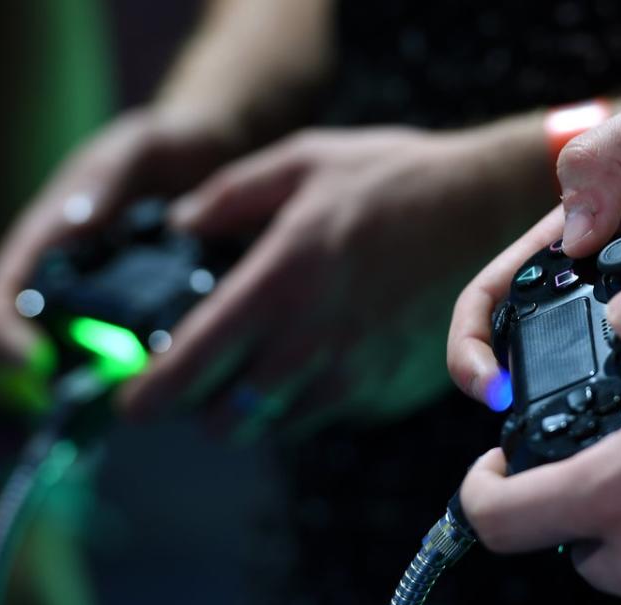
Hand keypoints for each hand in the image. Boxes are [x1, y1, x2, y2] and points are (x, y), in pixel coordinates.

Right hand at [0, 109, 236, 366]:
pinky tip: (195, 367)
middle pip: (47, 343)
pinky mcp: (159, 310)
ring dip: (117, 378)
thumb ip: (107, 180)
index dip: (3, 336)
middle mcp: (74, 277)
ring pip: (99, 356)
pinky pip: (152, 348)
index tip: (36, 365)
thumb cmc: (166, 143)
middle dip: (67, 376)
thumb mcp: (135, 150)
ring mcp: (116, 297)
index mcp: (49, 239)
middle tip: (106, 393)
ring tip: (153, 386)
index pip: (1, 297)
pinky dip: (163, 362)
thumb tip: (74, 224)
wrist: (218, 155)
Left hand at [120, 120, 555, 435]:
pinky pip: (326, 417)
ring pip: (274, 428)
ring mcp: (354, 375)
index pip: (191, 366)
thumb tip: (182, 222)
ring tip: (261, 364)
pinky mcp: (387, 391)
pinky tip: (320, 355)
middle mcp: (312, 342)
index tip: (131, 400)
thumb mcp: (306, 161)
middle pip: (226, 418)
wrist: (490, 211)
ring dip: (253, 409)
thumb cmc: (400, 181)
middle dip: (201, 406)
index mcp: (280, 283)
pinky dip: (306, 401)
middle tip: (202, 375)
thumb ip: (230, 194)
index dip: (148, 395)